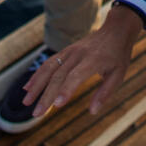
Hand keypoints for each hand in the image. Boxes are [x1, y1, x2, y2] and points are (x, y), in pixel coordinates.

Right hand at [23, 6, 143, 119]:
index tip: (56, 105)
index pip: (76, 76)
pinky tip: (28, 87)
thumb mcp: (118, 74)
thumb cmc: (118, 56)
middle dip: (46, 96)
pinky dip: (37, 75)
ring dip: (36, 86)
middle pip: (58, 76)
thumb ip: (105, 93)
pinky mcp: (65, 51)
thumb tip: (92, 111)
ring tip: (26, 102)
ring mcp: (69, 52)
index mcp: (93, 60)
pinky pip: (48, 63)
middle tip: (36, 114)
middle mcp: (78, 55)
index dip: (66, 90)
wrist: (115, 30)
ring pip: (49, 69)